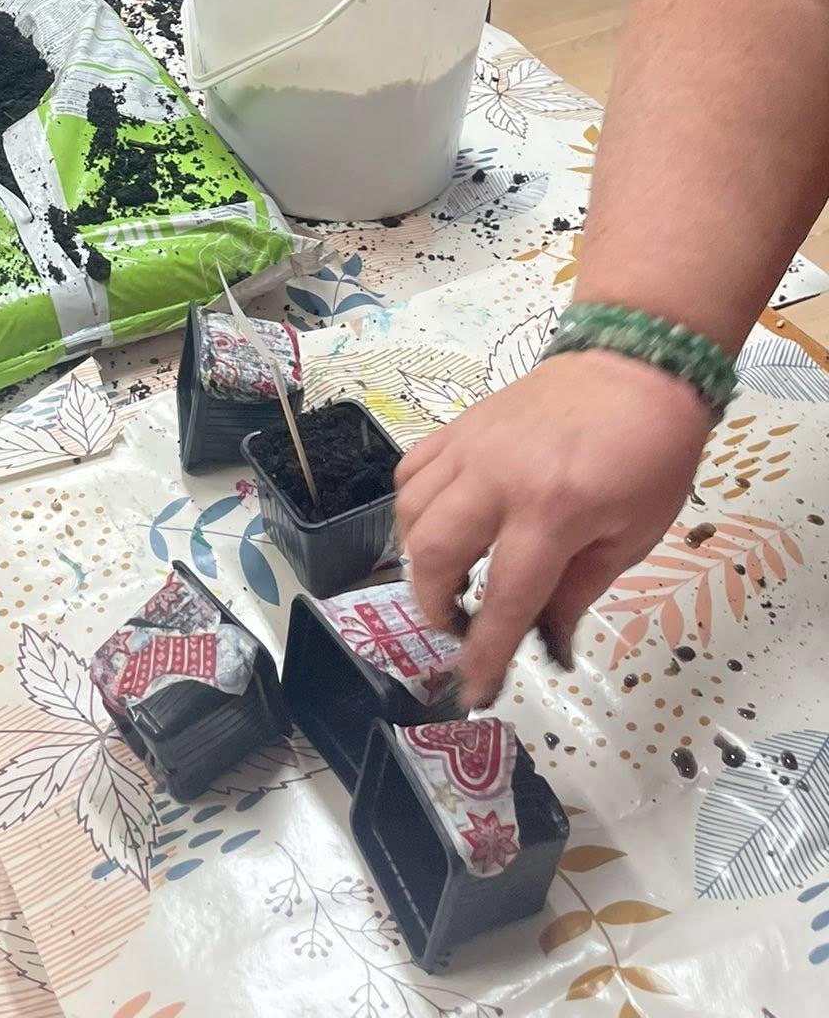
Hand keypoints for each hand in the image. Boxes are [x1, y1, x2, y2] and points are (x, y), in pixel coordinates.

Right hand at [395, 351, 715, 706]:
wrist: (632, 367)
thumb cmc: (649, 455)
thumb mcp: (632, 536)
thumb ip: (578, 592)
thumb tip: (546, 647)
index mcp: (555, 511)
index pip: (506, 598)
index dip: (485, 653)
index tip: (473, 693)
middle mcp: (499, 479)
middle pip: (433, 554)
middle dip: (436, 606)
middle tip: (462, 624)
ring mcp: (471, 447)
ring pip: (410, 514)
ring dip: (420, 561)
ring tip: (451, 579)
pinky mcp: (459, 427)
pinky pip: (412, 472)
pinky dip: (414, 508)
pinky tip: (440, 525)